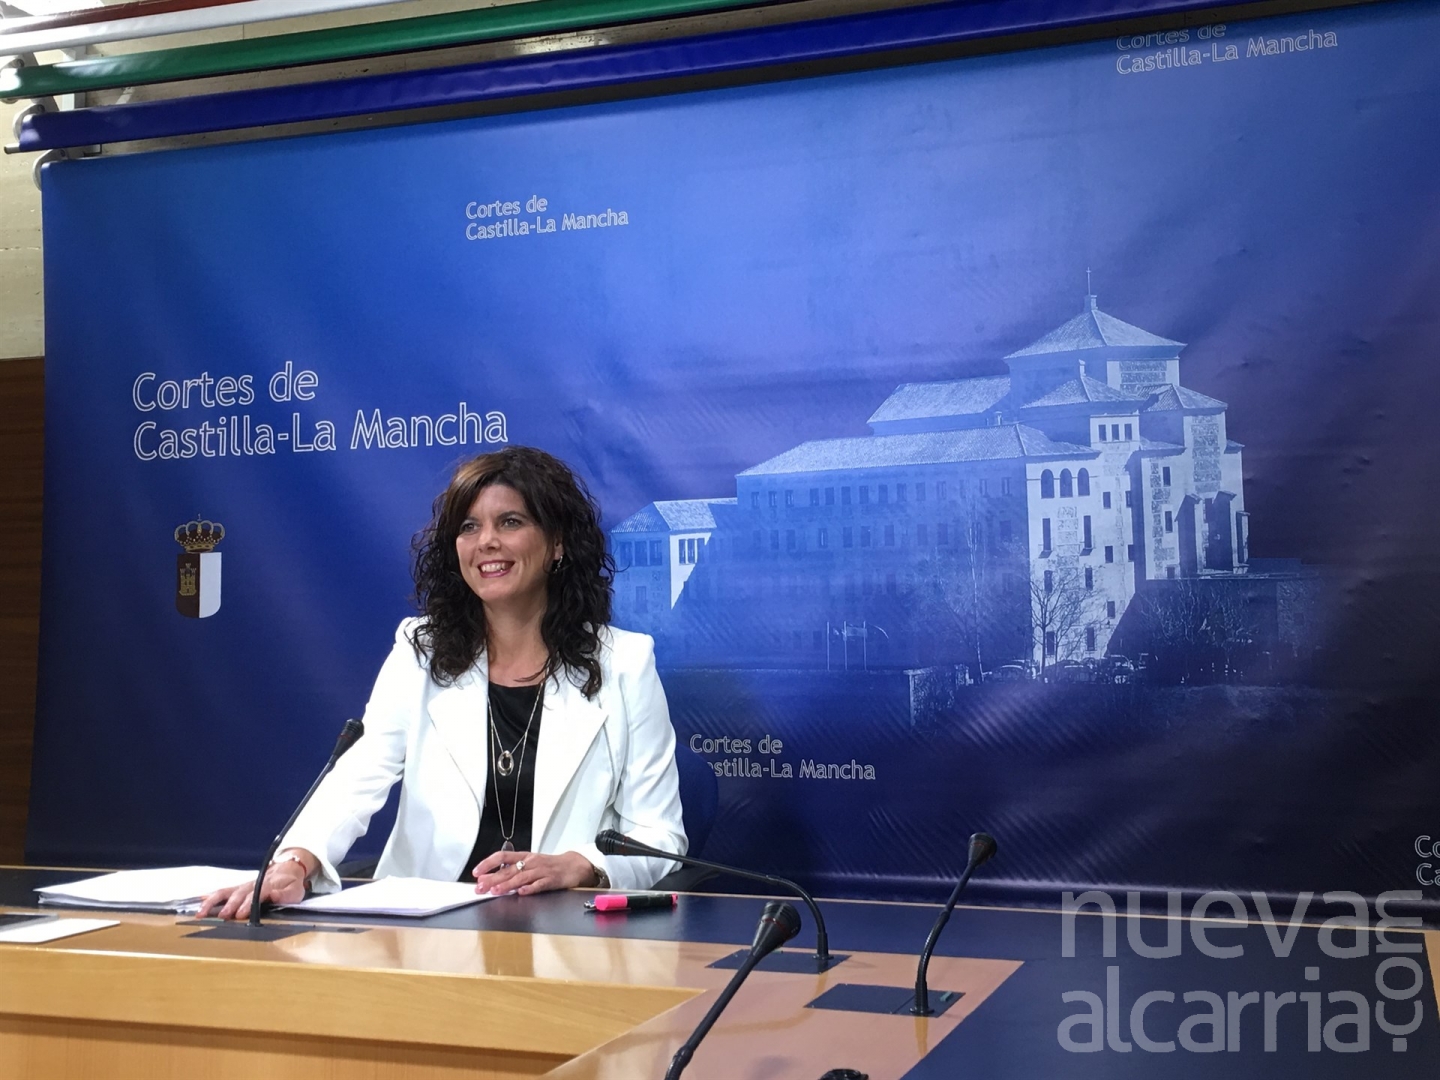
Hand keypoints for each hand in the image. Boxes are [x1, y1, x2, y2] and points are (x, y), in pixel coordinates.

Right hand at [196, 852, 312, 919]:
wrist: (287, 870)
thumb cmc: (290, 884)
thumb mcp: (294, 891)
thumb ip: (285, 895)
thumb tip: (274, 896)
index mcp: (267, 886)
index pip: (256, 894)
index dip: (248, 904)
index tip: (240, 914)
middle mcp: (251, 885)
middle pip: (238, 894)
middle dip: (229, 905)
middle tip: (222, 916)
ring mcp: (242, 887)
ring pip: (225, 892)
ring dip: (212, 902)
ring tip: (201, 913)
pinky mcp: (237, 889)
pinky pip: (222, 892)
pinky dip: (210, 896)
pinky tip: (199, 902)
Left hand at [472, 850, 597, 895]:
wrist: (574, 865)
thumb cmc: (550, 866)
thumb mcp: (530, 864)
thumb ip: (512, 871)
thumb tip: (490, 879)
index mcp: (524, 856)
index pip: (502, 857)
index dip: (488, 863)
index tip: (477, 873)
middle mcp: (531, 862)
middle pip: (509, 869)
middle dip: (493, 879)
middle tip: (480, 887)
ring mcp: (541, 871)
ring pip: (521, 877)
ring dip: (507, 884)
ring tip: (495, 891)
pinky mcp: (552, 880)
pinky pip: (539, 884)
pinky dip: (530, 888)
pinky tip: (521, 892)